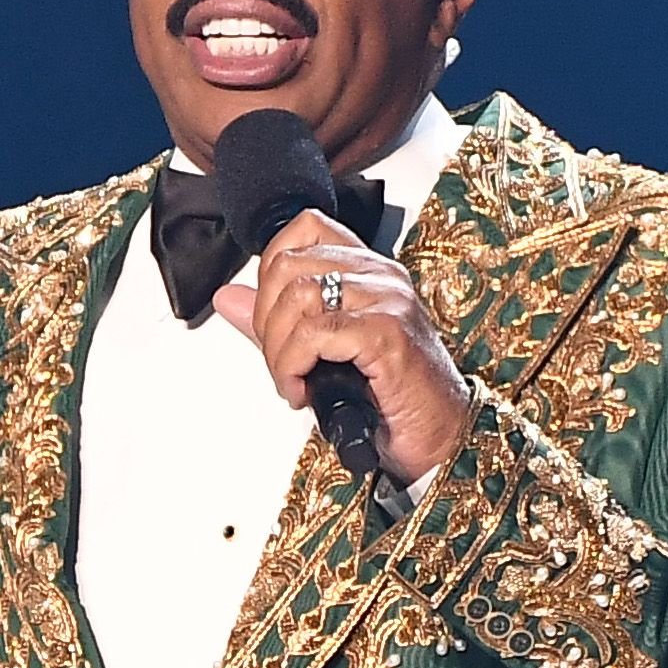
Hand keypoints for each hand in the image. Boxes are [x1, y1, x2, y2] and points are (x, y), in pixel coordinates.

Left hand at [211, 208, 471, 484]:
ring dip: (278, 351)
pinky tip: (303, 391)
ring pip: (297, 298)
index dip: (270, 272)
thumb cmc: (391, 399)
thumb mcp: (320, 355)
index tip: (273, 321)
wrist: (439, 439)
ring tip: (294, 381)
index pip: (304, 228)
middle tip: (280, 363)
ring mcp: (388, 300)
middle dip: (266, 322)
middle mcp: (381, 275)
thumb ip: (275, 322)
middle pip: (288, 265)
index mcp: (369, 270)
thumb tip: (228, 297)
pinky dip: (293, 366)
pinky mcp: (388, 333)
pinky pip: (315, 334)